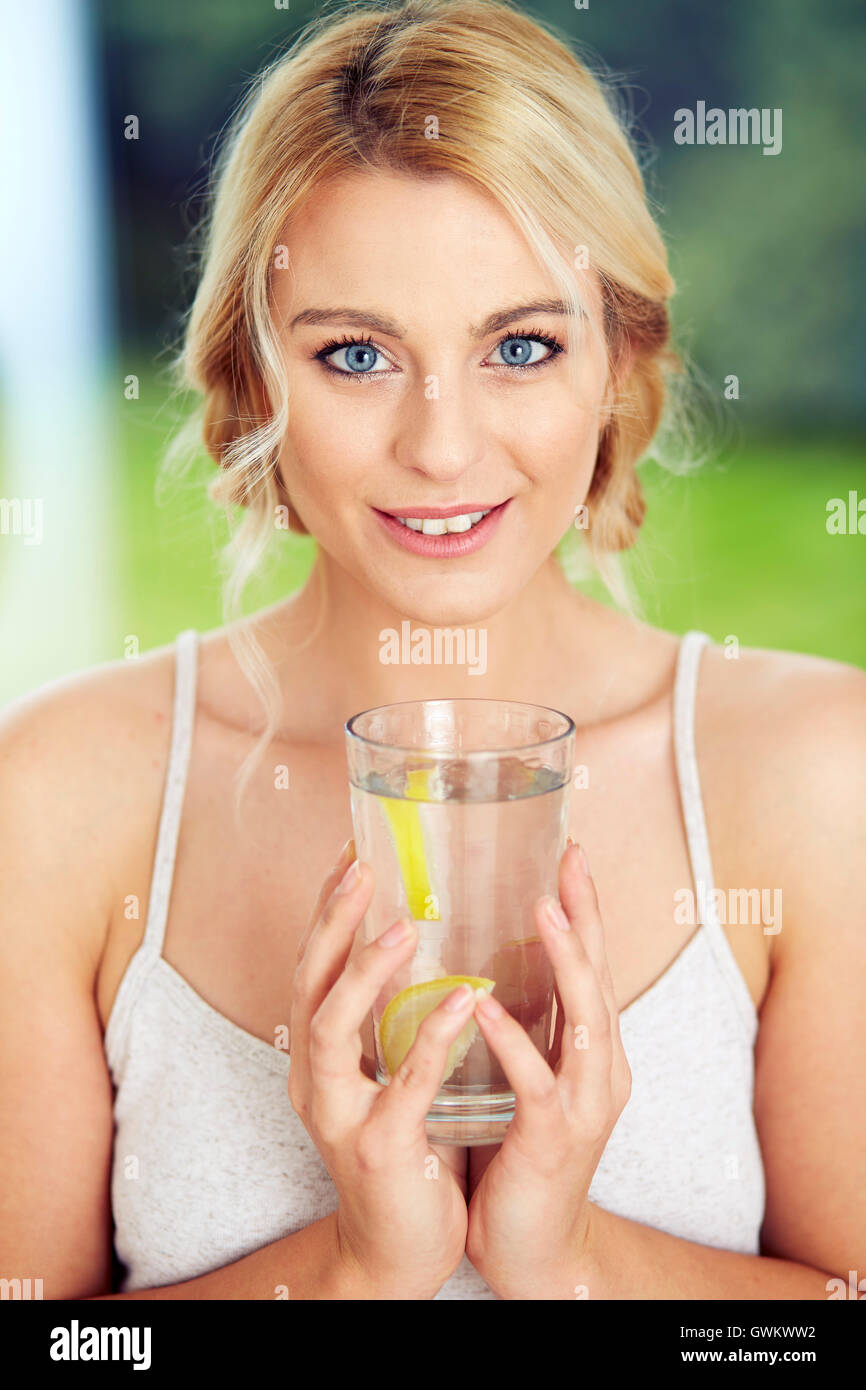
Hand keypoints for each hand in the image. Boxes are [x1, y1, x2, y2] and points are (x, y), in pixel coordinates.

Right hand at [289, 839, 471, 1299]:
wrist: (397, 1251)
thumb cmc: (401, 1151)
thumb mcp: (381, 1078)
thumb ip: (386, 1023)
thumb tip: (417, 945)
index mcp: (318, 1057)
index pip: (311, 968)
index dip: (326, 912)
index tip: (350, 855)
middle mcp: (314, 1079)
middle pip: (307, 983)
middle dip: (330, 922)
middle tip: (360, 868)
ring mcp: (340, 1115)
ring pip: (332, 1027)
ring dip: (365, 971)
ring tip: (403, 925)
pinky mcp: (378, 1149)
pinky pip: (403, 1085)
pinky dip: (429, 1038)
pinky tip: (461, 999)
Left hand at [464, 842, 630, 1298]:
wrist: (534, 1246)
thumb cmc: (521, 1154)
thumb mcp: (532, 1079)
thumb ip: (529, 1027)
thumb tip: (497, 965)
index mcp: (592, 1051)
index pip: (590, 965)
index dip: (584, 909)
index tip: (570, 853)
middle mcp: (600, 1069)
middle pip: (599, 978)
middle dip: (586, 917)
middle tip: (570, 861)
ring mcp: (584, 1104)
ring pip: (584, 1021)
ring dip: (565, 963)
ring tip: (543, 910)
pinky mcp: (554, 1139)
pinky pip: (536, 1083)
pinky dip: (514, 1042)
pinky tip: (485, 1008)